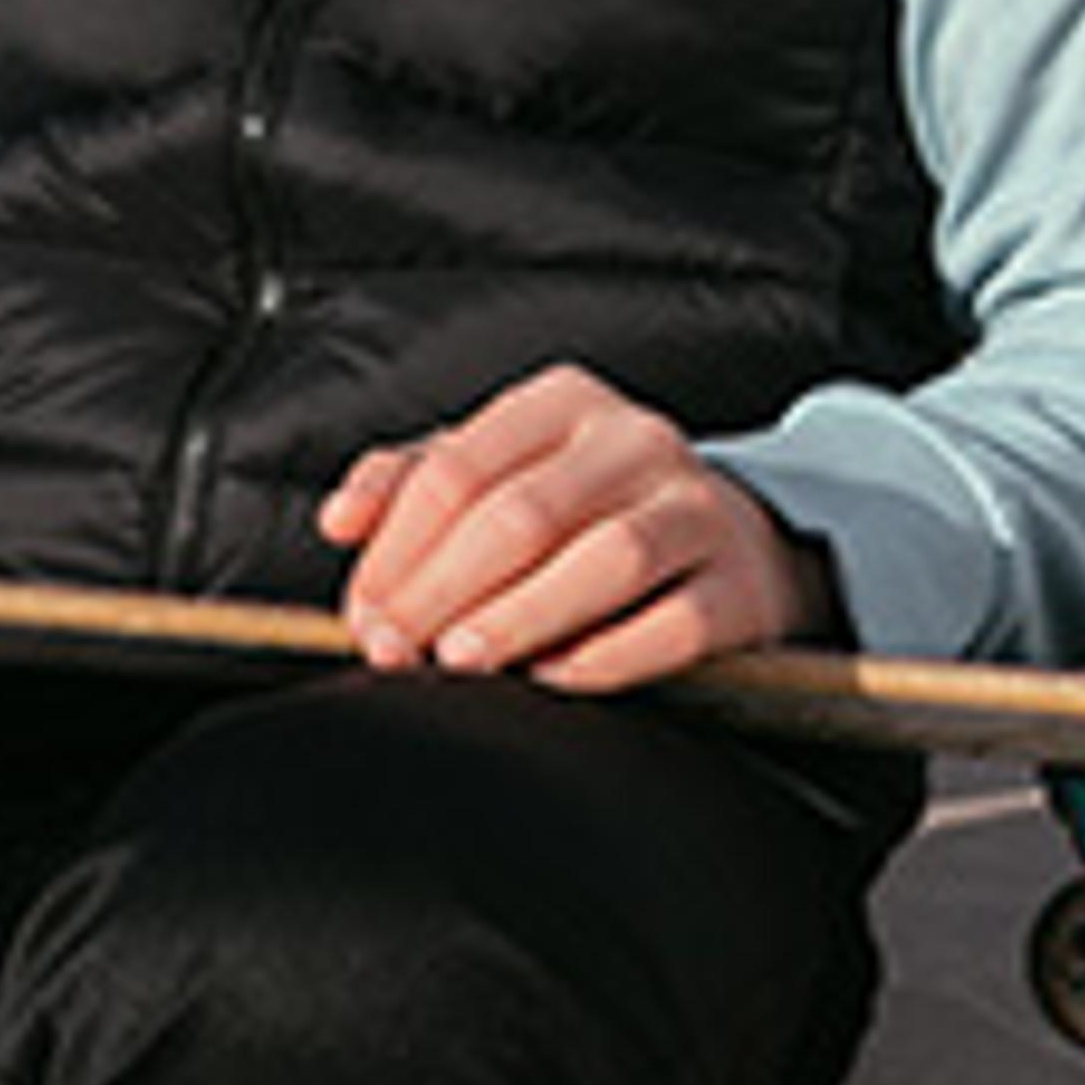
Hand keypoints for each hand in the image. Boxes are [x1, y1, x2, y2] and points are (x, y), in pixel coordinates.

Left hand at [316, 363, 837, 692]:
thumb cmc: (585, 511)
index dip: (398, 547)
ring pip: (606, 558)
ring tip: (462, 660)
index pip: (457, 469)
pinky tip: (553, 680)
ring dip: (521, 615)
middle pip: (521, 514)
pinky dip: (610, 655)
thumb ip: (411, 485)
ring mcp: (699, 510)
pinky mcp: (745, 585)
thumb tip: (340, 519)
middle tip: (395, 650)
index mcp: (561, 404)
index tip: (363, 612)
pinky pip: (678, 623)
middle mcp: (635, 442)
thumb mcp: (499, 474)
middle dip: (442, 589)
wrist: (729, 542)